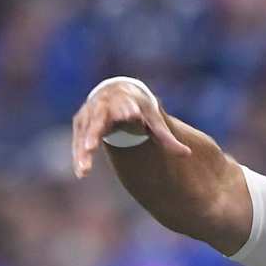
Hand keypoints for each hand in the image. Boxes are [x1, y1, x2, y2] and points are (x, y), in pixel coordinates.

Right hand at [70, 76, 190, 177]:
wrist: (117, 93)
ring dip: (83, 151)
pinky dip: (79, 156)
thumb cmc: (139, 109)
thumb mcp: (154, 120)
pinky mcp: (81, 123)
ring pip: (85, 132)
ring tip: (84, 170)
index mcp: (125, 102)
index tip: (131, 115)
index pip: (125, 106)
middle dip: (94, 132)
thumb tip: (187, 155)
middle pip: (98, 119)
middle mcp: (103, 105)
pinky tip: (81, 173)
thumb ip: (166, 138)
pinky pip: (78, 141)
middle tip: (91, 146)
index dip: (126, 110)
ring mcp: (89, 114)